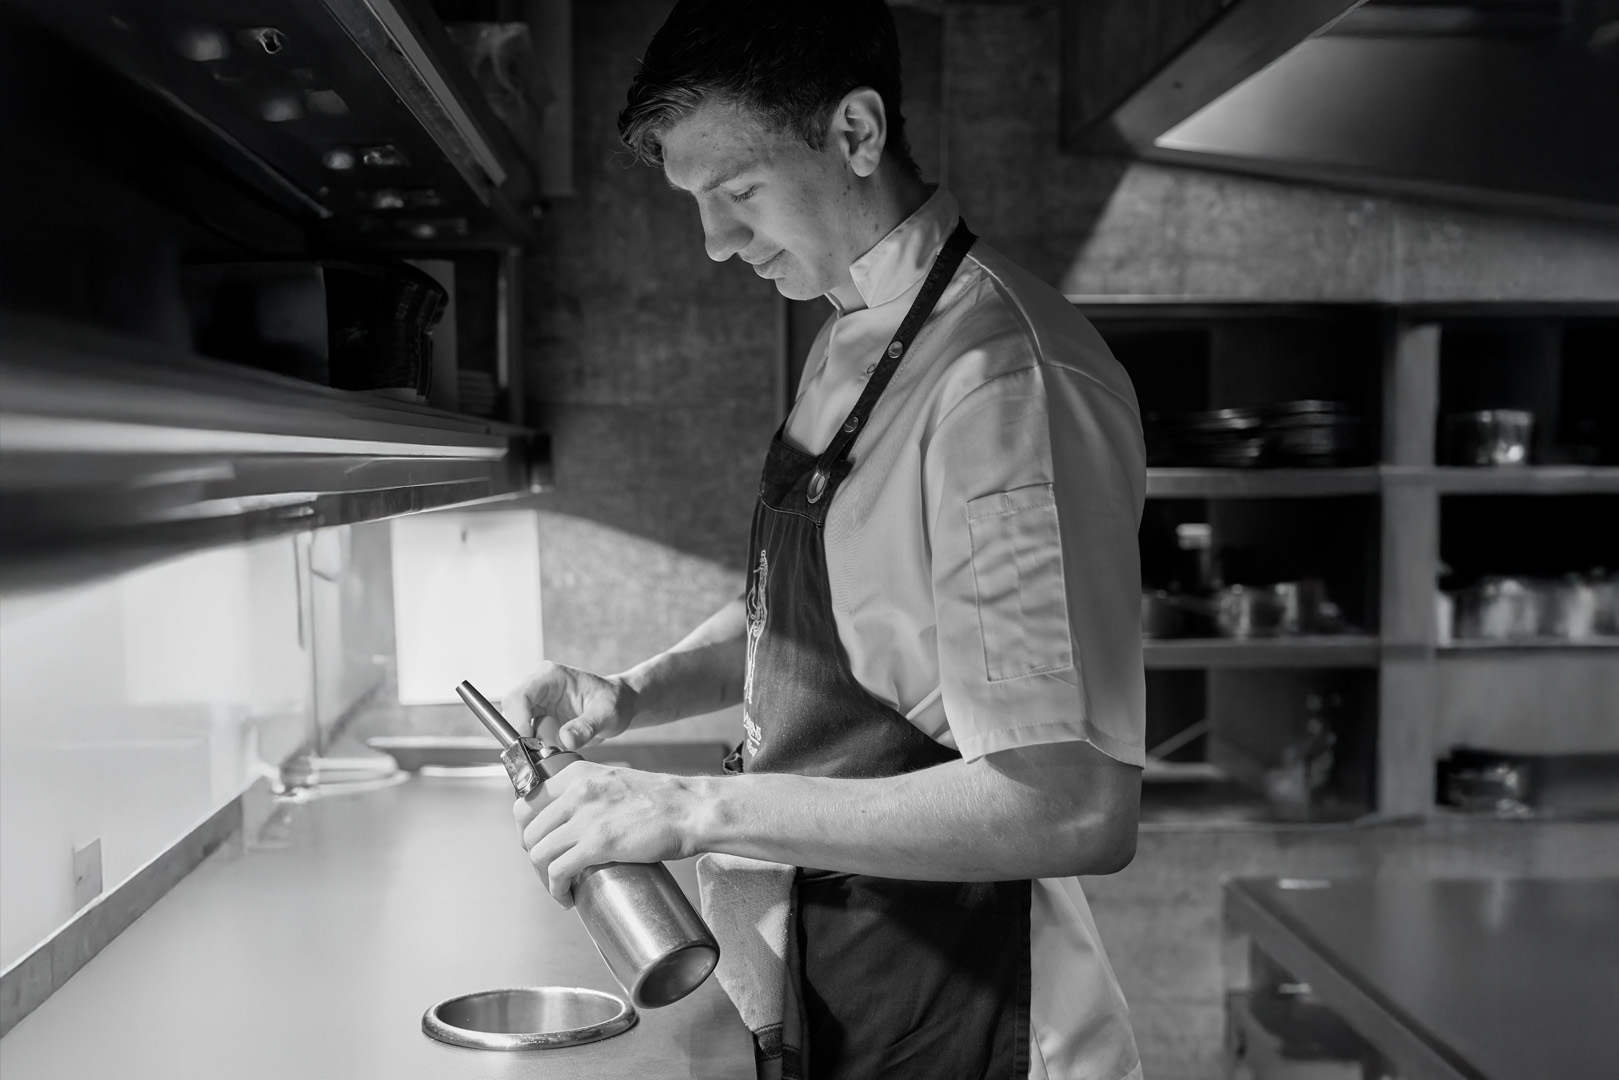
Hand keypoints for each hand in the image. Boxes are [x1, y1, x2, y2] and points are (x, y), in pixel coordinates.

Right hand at [502, 662, 636, 748]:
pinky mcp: (537, 717)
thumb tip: (566, 740)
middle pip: (511, 710)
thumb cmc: (614, 702)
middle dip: (520, 735)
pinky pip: (525, 734)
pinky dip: (533, 747)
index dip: (517, 721)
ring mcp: (536, 702)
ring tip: (553, 750)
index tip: (527, 745)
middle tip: (538, 754)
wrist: (618, 705)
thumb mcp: (607, 714)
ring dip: (528, 743)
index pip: (520, 696)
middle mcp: (538, 686)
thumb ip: (587, 726)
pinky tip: (552, 749)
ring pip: (515, 725)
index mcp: (550, 676)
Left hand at [512, 762, 702, 905]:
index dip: (527, 830)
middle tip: (548, 868)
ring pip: (538, 853)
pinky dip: (556, 888)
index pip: (527, 802)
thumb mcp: (614, 782)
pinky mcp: (597, 843)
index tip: (536, 842)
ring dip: (542, 876)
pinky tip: (566, 895)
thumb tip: (570, 817)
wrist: (689, 809)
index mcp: (577, 774)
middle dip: (533, 855)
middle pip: (528, 831)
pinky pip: (558, 871)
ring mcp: (585, 818)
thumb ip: (588, 793)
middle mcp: (575, 792)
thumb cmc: (661, 799)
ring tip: (558, 885)